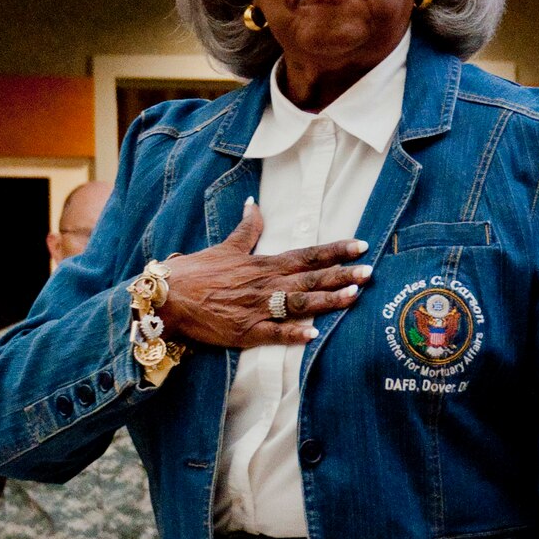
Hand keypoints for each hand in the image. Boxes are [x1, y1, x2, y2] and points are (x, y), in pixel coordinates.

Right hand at [160, 199, 371, 350]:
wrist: (169, 296)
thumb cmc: (197, 271)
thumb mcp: (225, 245)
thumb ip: (247, 228)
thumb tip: (254, 204)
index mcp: (264, 263)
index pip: (308, 255)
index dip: (335, 251)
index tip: (361, 246)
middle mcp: (265, 284)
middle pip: (311, 279)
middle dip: (342, 275)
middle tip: (370, 273)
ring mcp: (257, 308)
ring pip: (299, 304)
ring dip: (327, 301)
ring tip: (353, 298)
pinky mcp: (245, 332)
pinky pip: (274, 334)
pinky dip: (293, 334)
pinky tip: (314, 335)